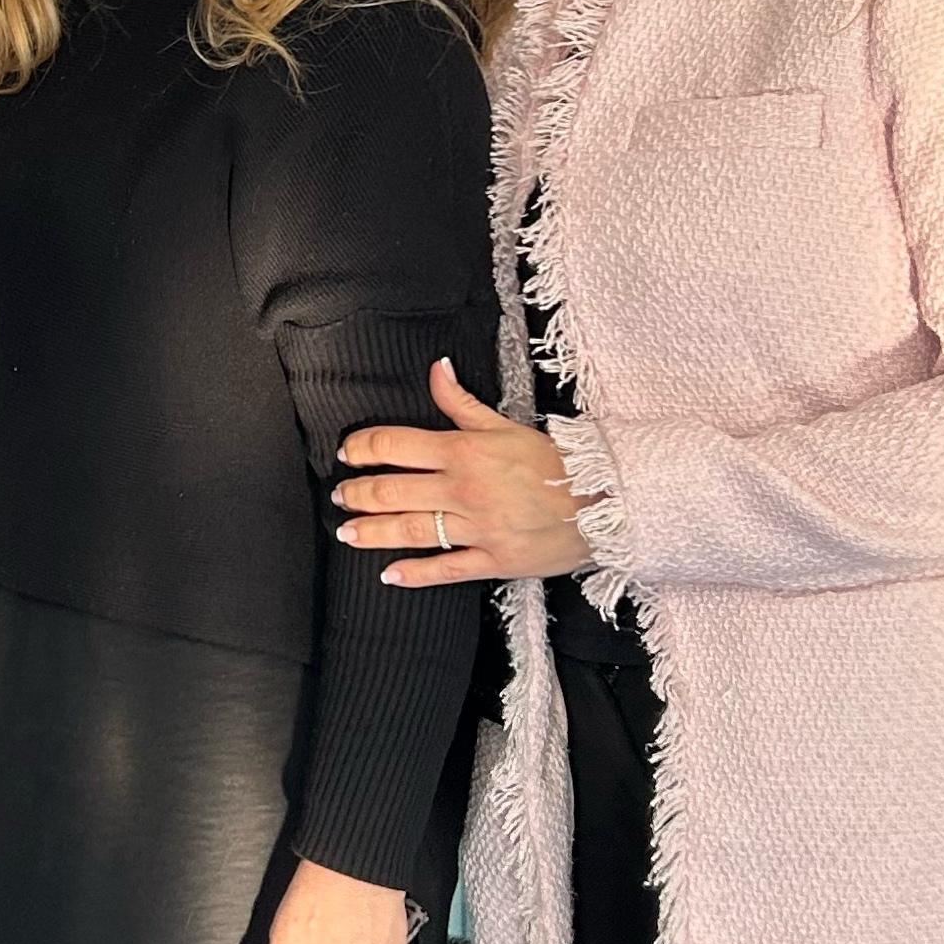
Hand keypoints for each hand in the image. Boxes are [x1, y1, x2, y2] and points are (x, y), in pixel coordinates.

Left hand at [334, 359, 596, 587]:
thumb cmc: (555, 463)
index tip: (346, 453)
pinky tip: (389, 574)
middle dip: (357, 493)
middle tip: (340, 495)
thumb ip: (462, 402)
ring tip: (347, 531)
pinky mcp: (491, 560)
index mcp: (464, 452)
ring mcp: (475, 528)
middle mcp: (463, 490)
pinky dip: (413, 574)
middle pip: (391, 490)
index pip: (396, 444)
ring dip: (370, 531)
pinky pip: (444, 569)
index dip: (363, 448)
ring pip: (408, 529)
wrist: (604, 501)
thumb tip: (435, 369)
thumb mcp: (506, 424)